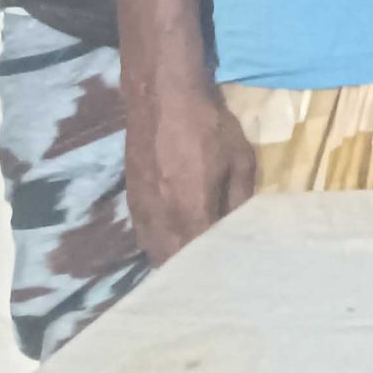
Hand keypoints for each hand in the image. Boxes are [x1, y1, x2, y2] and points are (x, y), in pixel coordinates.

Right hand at [124, 73, 254, 263]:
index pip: (202, 258)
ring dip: (173, 262)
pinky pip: (145, 237)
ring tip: (196, 263)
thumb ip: (240, 199)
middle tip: (214, 272)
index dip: (217, 268)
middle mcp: (161, 220)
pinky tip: (176, 240)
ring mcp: (141, 213)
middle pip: (173, 264)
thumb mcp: (240, 159)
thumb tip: (240, 227)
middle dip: (192, 273)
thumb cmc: (208, 126)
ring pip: (155, 253)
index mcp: (191, 211)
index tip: (231, 274)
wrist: (162, 99)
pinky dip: (160, 245)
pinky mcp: (131, 202)